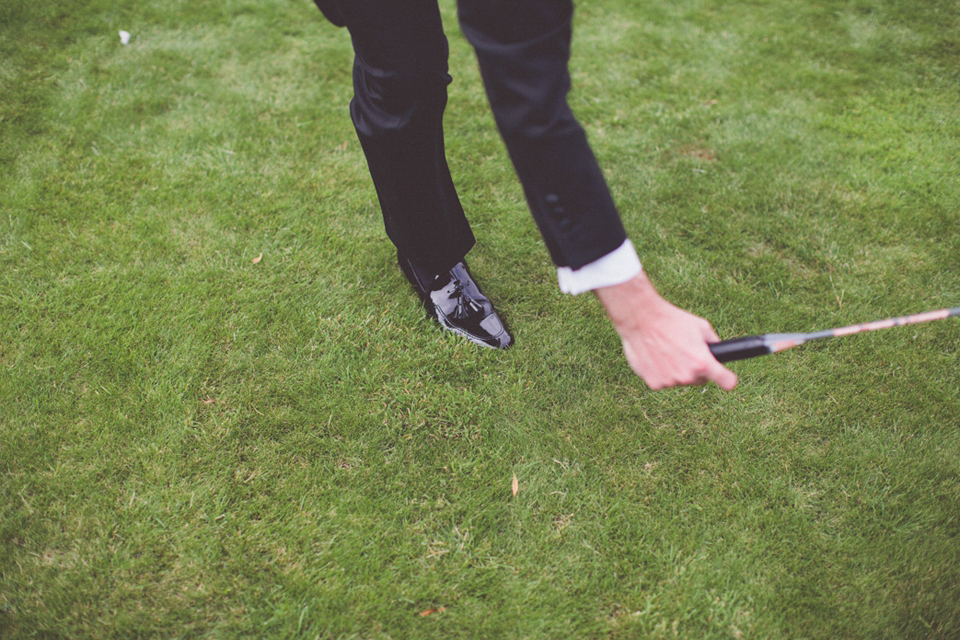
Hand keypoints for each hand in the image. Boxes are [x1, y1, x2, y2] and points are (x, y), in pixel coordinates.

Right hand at [594, 272, 737, 390]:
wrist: (641, 320)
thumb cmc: (671, 320)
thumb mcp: (701, 326)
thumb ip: (713, 342)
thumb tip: (717, 351)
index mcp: (703, 363)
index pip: (727, 382)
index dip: (727, 379)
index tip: (726, 378)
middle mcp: (688, 376)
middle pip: (699, 379)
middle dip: (695, 369)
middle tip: (684, 351)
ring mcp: (670, 382)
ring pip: (679, 380)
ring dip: (676, 370)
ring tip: (667, 351)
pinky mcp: (654, 383)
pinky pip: (663, 381)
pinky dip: (660, 372)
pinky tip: (656, 357)